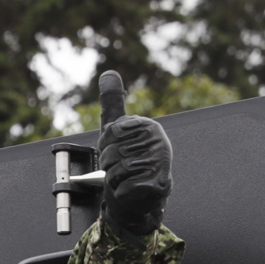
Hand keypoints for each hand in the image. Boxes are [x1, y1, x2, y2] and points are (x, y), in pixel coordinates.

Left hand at [97, 71, 171, 235]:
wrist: (146, 189)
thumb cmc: (130, 156)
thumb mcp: (119, 129)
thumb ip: (114, 102)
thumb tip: (109, 73)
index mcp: (149, 127)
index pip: (111, 132)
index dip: (104, 144)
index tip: (112, 147)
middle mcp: (159, 142)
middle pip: (113, 153)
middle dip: (108, 163)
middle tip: (119, 166)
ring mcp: (160, 163)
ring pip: (117, 171)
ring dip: (113, 178)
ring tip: (125, 176)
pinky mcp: (157, 184)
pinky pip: (123, 187)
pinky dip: (120, 191)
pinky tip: (130, 187)